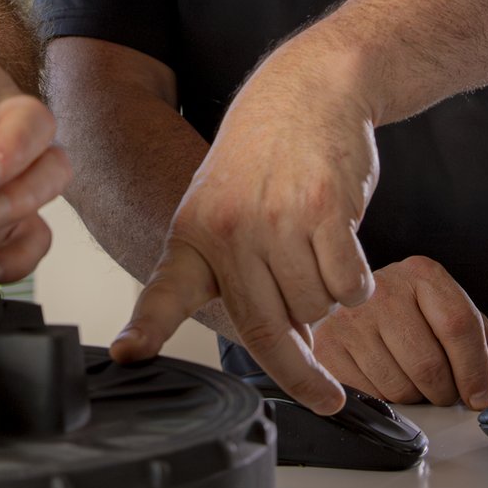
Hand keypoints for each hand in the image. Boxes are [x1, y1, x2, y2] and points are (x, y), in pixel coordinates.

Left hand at [109, 35, 379, 413]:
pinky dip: (359, 284)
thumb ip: (242, 275)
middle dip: (300, 374)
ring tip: (320, 253)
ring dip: (330, 300)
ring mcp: (276, 219)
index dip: (148, 327)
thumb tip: (291, 345)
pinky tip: (346, 249)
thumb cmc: (266, 158)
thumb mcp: (224, 207)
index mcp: (194, 233)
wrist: (307, 90)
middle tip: (326, 396)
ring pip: (316, 308)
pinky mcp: (324, 209)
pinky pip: (350, 284)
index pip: (165, 291)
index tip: (129, 354)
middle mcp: (229, 229)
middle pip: (265, 328)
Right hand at [309, 256, 487, 409]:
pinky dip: (384, 399)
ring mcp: (352, 317)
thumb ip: (483, 344)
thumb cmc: (406, 312)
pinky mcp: (328, 346)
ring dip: (415, 397)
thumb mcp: (448, 313)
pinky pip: (370, 396)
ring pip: (401, 388)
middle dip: (446, 392)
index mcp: (422, 275)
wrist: (345, 298)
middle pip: (432, 366)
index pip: (460, 326)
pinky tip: (382, 376)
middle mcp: (384, 289)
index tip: (482, 396)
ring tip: (408, 376)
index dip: (477, 370)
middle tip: (443, 390)